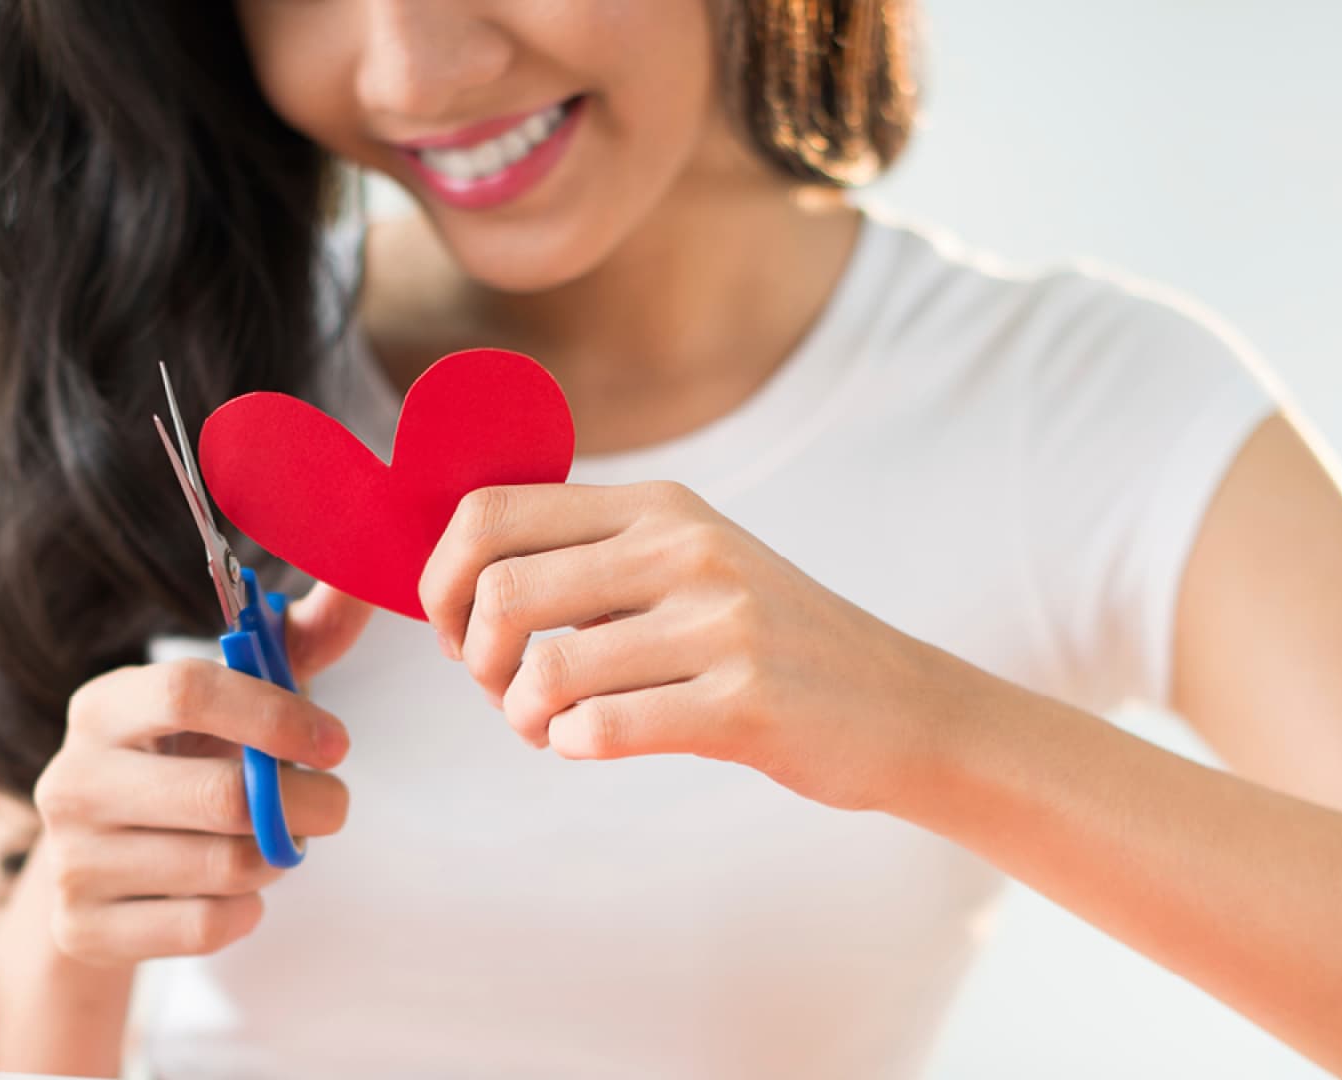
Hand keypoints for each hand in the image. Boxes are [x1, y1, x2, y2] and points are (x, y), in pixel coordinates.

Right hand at [31, 583, 371, 965]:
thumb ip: (293, 643)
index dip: (276, 716)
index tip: (337, 741)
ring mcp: (71, 860)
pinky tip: (237, 889)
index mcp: (102, 707)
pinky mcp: (82, 929)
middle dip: (305, 802)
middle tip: (334, 804)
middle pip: (220, 795)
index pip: (187, 691)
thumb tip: (358, 587)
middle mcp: (71, 779)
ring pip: (225, 867)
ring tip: (278, 841)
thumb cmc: (185, 762)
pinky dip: (248, 909)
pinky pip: (207, 926)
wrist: (101, 868)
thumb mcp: (228, 703)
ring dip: (279, 857)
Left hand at [418, 482, 958, 810]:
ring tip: (549, 726)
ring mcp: (717, 623)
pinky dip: (572, 746)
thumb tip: (458, 583)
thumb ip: (588, 559)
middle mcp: (684, 548)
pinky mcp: (743, 703)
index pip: (491, 512)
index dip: (441, 579)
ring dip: (522, 716)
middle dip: (473, 659)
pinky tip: (592, 743)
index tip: (454, 629)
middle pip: (501, 591)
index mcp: (656, 506)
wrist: (900, 704)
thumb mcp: (687, 563)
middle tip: (502, 690)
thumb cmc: (766, 642)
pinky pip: (600, 728)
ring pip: (544, 670)